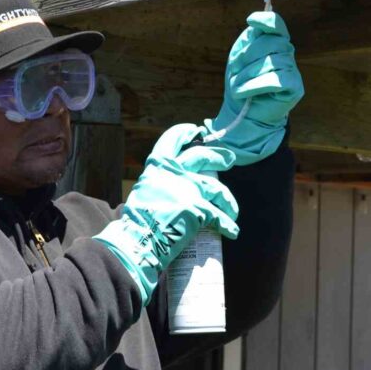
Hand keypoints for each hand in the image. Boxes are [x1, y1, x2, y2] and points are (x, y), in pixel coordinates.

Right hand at [94, 124, 238, 304]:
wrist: (139, 239)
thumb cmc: (138, 221)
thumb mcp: (143, 192)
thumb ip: (156, 186)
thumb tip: (158, 192)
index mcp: (158, 166)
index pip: (171, 140)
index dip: (184, 132)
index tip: (195, 130)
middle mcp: (175, 172)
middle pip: (202, 156)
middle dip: (218, 156)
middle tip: (228, 159)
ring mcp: (189, 189)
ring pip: (217, 189)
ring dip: (228, 200)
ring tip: (232, 209)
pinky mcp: (199, 208)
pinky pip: (219, 216)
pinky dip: (228, 224)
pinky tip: (232, 231)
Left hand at [204, 11, 303, 164]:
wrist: (243, 113)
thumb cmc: (241, 83)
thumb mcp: (239, 58)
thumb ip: (248, 40)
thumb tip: (255, 24)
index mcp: (273, 43)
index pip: (277, 25)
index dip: (266, 19)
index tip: (251, 20)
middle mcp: (286, 53)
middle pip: (270, 43)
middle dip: (247, 56)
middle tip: (233, 72)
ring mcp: (293, 70)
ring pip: (271, 62)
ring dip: (247, 75)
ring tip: (236, 87)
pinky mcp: (295, 87)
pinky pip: (275, 79)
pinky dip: (255, 85)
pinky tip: (243, 92)